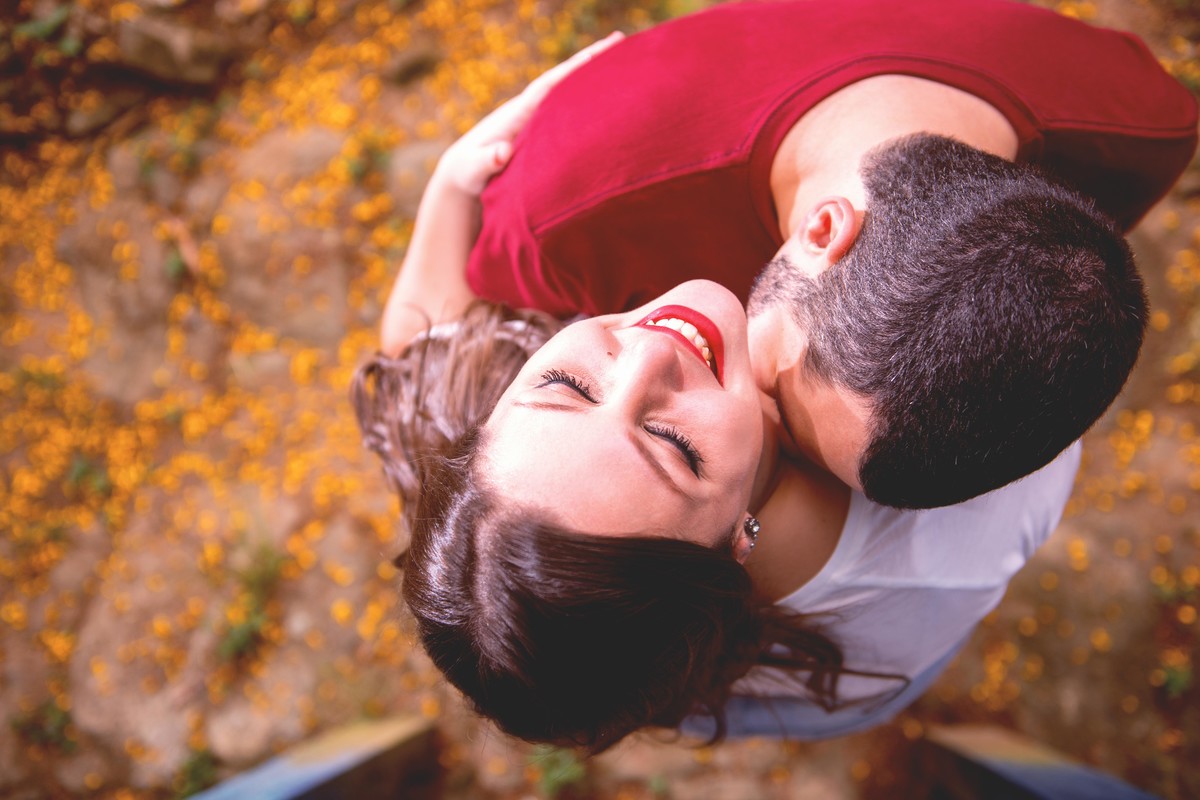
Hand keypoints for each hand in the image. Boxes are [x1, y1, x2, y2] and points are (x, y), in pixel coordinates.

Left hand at [436, 31, 624, 193]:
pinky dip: (588, 100)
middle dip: (591, 62)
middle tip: (622, 41)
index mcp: (517, 114)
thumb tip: (502, 151)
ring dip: (594, 78)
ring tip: (625, 59)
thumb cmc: (467, 172)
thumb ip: (486, 161)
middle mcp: (530, 110)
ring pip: (569, 94)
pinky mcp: (542, 131)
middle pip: (565, 81)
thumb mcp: (473, 169)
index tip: (599, 52)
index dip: (574, 69)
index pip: (550, 86)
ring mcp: (537, 119)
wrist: (463, 173)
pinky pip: (570, 111)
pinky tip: (609, 95)